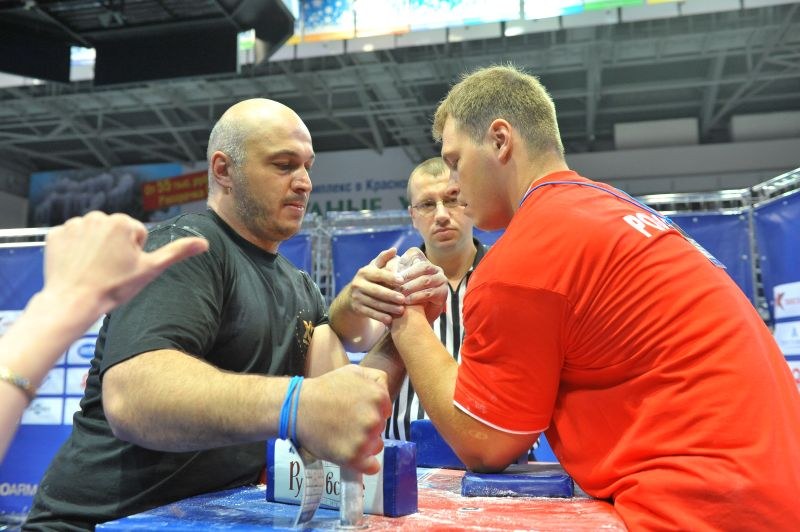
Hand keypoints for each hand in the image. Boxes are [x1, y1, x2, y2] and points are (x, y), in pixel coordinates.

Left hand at [43, 211, 208, 314]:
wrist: (73, 301)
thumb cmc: (113, 287)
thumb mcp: (150, 269)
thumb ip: (177, 252)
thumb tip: (205, 243)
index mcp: (123, 223)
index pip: (136, 235)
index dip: (134, 254)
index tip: (124, 268)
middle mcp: (97, 217)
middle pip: (114, 232)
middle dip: (114, 248)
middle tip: (110, 270)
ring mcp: (74, 224)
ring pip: (93, 234)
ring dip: (95, 248)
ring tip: (93, 269)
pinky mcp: (55, 234)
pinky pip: (71, 238)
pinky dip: (74, 250)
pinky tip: (77, 266)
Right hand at [296, 364, 391, 474]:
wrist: (298, 408)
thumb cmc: (325, 388)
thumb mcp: (354, 371)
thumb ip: (377, 378)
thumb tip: (386, 392)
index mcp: (378, 397)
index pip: (386, 410)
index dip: (372, 410)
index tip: (357, 411)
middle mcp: (374, 419)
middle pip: (380, 428)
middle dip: (368, 426)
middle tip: (347, 422)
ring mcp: (364, 440)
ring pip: (376, 446)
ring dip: (365, 444)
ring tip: (345, 436)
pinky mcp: (353, 457)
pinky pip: (372, 467)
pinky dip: (366, 465)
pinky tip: (355, 457)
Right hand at [342, 248, 405, 325]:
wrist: (351, 297)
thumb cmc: (369, 280)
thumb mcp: (374, 268)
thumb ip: (384, 259)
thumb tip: (394, 250)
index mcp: (364, 272)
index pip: (378, 274)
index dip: (390, 277)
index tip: (402, 280)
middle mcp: (358, 284)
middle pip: (376, 291)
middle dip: (390, 295)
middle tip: (403, 299)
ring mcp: (356, 297)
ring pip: (374, 303)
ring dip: (388, 308)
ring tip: (401, 310)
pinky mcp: (357, 309)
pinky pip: (370, 313)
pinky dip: (380, 317)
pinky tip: (390, 320)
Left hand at [395, 248, 446, 322]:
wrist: (416, 317)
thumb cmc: (405, 296)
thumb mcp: (399, 282)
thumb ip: (395, 272)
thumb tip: (386, 260)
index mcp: (425, 262)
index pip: (415, 253)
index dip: (404, 259)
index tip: (393, 268)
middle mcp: (436, 270)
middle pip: (422, 267)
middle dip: (408, 274)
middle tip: (395, 282)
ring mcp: (441, 281)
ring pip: (425, 280)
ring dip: (411, 286)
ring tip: (399, 293)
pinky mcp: (443, 294)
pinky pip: (429, 293)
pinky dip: (416, 297)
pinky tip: (407, 301)